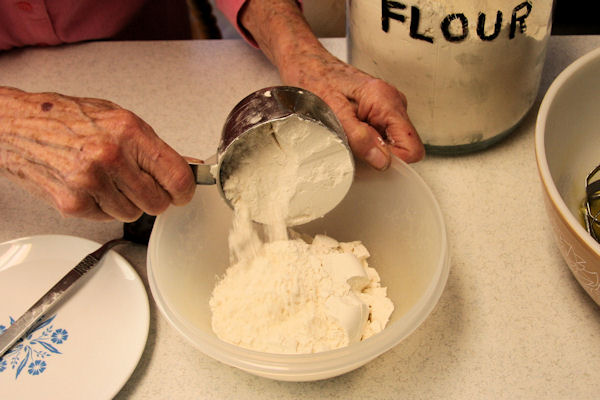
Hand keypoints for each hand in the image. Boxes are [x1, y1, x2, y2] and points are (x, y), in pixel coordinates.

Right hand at [0, 87, 194, 220]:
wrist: (17, 127)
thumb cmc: (68, 119)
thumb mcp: (120, 120)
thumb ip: (155, 148)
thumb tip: (189, 166)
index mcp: (128, 132)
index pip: (176, 176)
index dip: (185, 190)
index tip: (183, 192)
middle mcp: (110, 157)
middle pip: (158, 202)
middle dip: (155, 197)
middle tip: (141, 184)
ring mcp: (90, 182)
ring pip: (133, 214)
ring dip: (127, 202)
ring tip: (108, 179)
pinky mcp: (73, 203)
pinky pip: (108, 218)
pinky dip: (104, 207)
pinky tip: (91, 186)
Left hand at [277, 52, 424, 169]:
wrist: (306, 64)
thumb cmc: (315, 81)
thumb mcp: (333, 115)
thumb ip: (359, 139)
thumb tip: (382, 160)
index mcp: (385, 100)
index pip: (411, 147)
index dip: (392, 160)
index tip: (368, 158)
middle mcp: (393, 102)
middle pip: (404, 146)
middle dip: (379, 153)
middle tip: (351, 143)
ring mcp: (388, 106)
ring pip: (392, 143)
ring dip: (370, 147)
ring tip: (346, 133)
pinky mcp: (379, 110)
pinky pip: (381, 135)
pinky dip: (366, 140)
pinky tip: (348, 130)